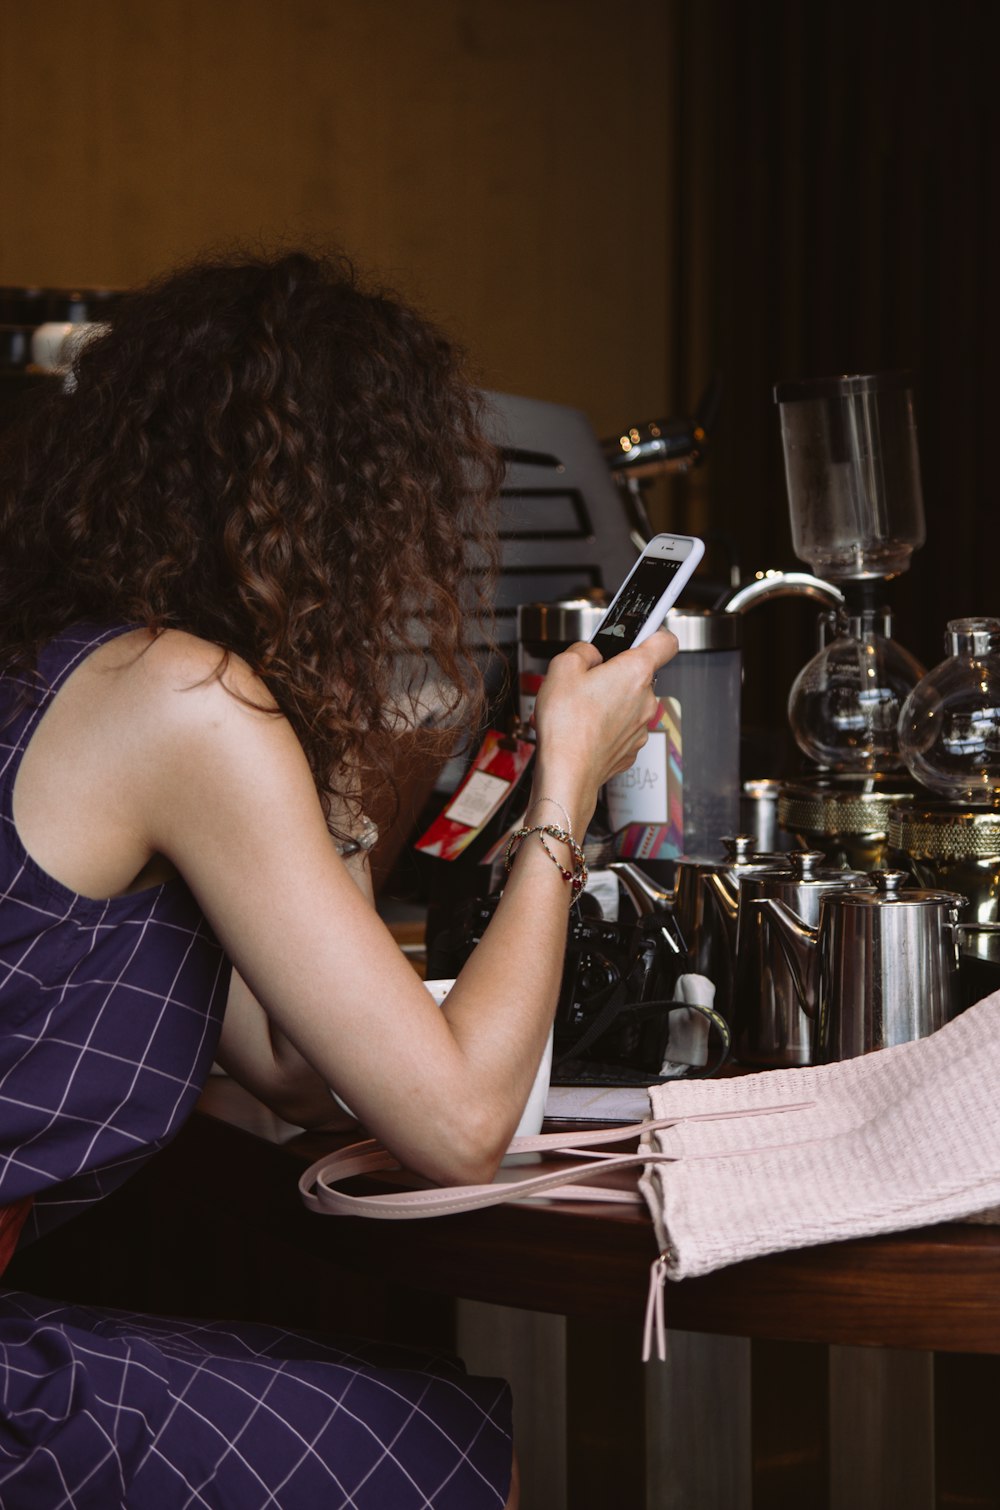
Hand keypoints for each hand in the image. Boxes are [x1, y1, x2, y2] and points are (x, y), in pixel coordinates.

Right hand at [531, 628, 677, 802]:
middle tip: (588, 680)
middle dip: (615, 673)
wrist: (567, 772)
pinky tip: (585, 728)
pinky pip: (622, 727)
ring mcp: (641, 727)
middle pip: (639, 674)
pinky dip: (607, 725)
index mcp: (635, 672)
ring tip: (581, 708)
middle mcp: (646, 700)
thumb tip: (590, 654)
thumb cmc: (567, 726)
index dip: (654, 632)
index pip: (665, 641)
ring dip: (610, 701)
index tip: (642, 632)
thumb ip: (583, 651)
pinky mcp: (631, 748)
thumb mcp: (562, 667)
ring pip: (629, 703)